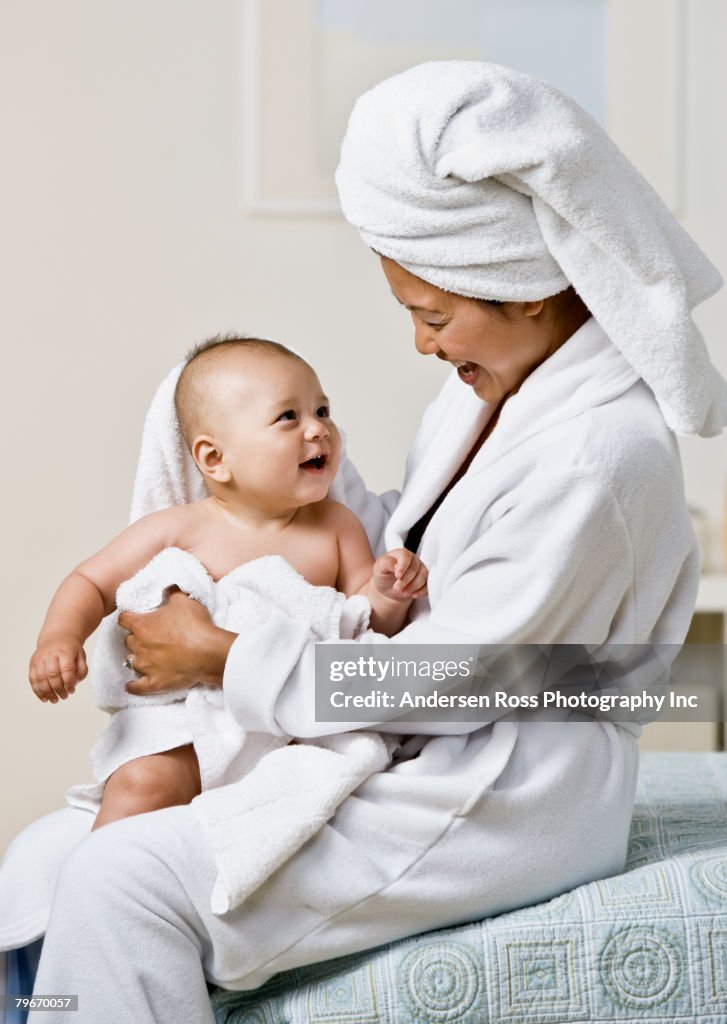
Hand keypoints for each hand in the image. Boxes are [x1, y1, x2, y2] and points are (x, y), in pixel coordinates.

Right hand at [29, 635, 86, 702]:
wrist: (56, 637)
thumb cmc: (70, 649)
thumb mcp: (81, 656)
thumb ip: (82, 670)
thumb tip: (74, 683)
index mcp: (65, 651)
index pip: (67, 669)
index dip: (69, 682)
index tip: (72, 690)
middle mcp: (50, 654)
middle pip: (52, 674)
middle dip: (59, 689)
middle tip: (64, 697)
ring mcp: (40, 659)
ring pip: (41, 678)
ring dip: (47, 693)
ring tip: (55, 700)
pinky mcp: (32, 663)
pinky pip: (32, 679)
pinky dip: (37, 691)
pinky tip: (44, 698)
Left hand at [118, 588, 235, 695]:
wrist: (208, 653)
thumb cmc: (195, 625)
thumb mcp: (184, 600)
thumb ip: (172, 592)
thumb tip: (169, 587)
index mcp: (142, 625)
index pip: (124, 619)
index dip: (129, 617)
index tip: (134, 617)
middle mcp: (139, 646)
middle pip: (128, 641)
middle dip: (136, 638)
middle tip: (148, 636)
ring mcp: (145, 666)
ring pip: (132, 661)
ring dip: (138, 658)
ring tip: (147, 657)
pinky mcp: (154, 683)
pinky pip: (136, 687)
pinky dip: (133, 686)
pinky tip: (131, 686)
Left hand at [373, 549, 427, 600]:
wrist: (388, 587)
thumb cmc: (383, 574)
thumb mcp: (379, 568)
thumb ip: (386, 563)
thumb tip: (395, 565)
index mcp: (401, 554)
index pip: (405, 556)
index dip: (403, 566)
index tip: (397, 576)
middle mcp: (413, 560)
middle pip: (414, 568)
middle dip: (405, 580)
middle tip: (396, 588)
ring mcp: (421, 569)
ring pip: (423, 577)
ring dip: (413, 587)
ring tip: (403, 593)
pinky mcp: (425, 580)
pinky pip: (428, 585)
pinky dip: (422, 591)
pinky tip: (414, 595)